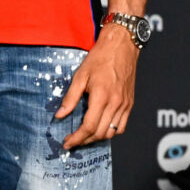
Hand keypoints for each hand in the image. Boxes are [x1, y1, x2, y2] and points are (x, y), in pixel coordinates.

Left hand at [55, 25, 138, 149]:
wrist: (122, 46)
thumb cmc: (99, 58)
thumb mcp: (80, 76)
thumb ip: (70, 98)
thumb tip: (60, 115)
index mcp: (102, 97)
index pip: (88, 127)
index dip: (76, 138)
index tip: (67, 143)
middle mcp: (116, 103)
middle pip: (99, 133)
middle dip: (84, 141)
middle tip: (72, 140)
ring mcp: (125, 105)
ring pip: (111, 133)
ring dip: (97, 138)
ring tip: (84, 136)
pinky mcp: (130, 103)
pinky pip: (121, 126)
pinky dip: (110, 132)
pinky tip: (100, 128)